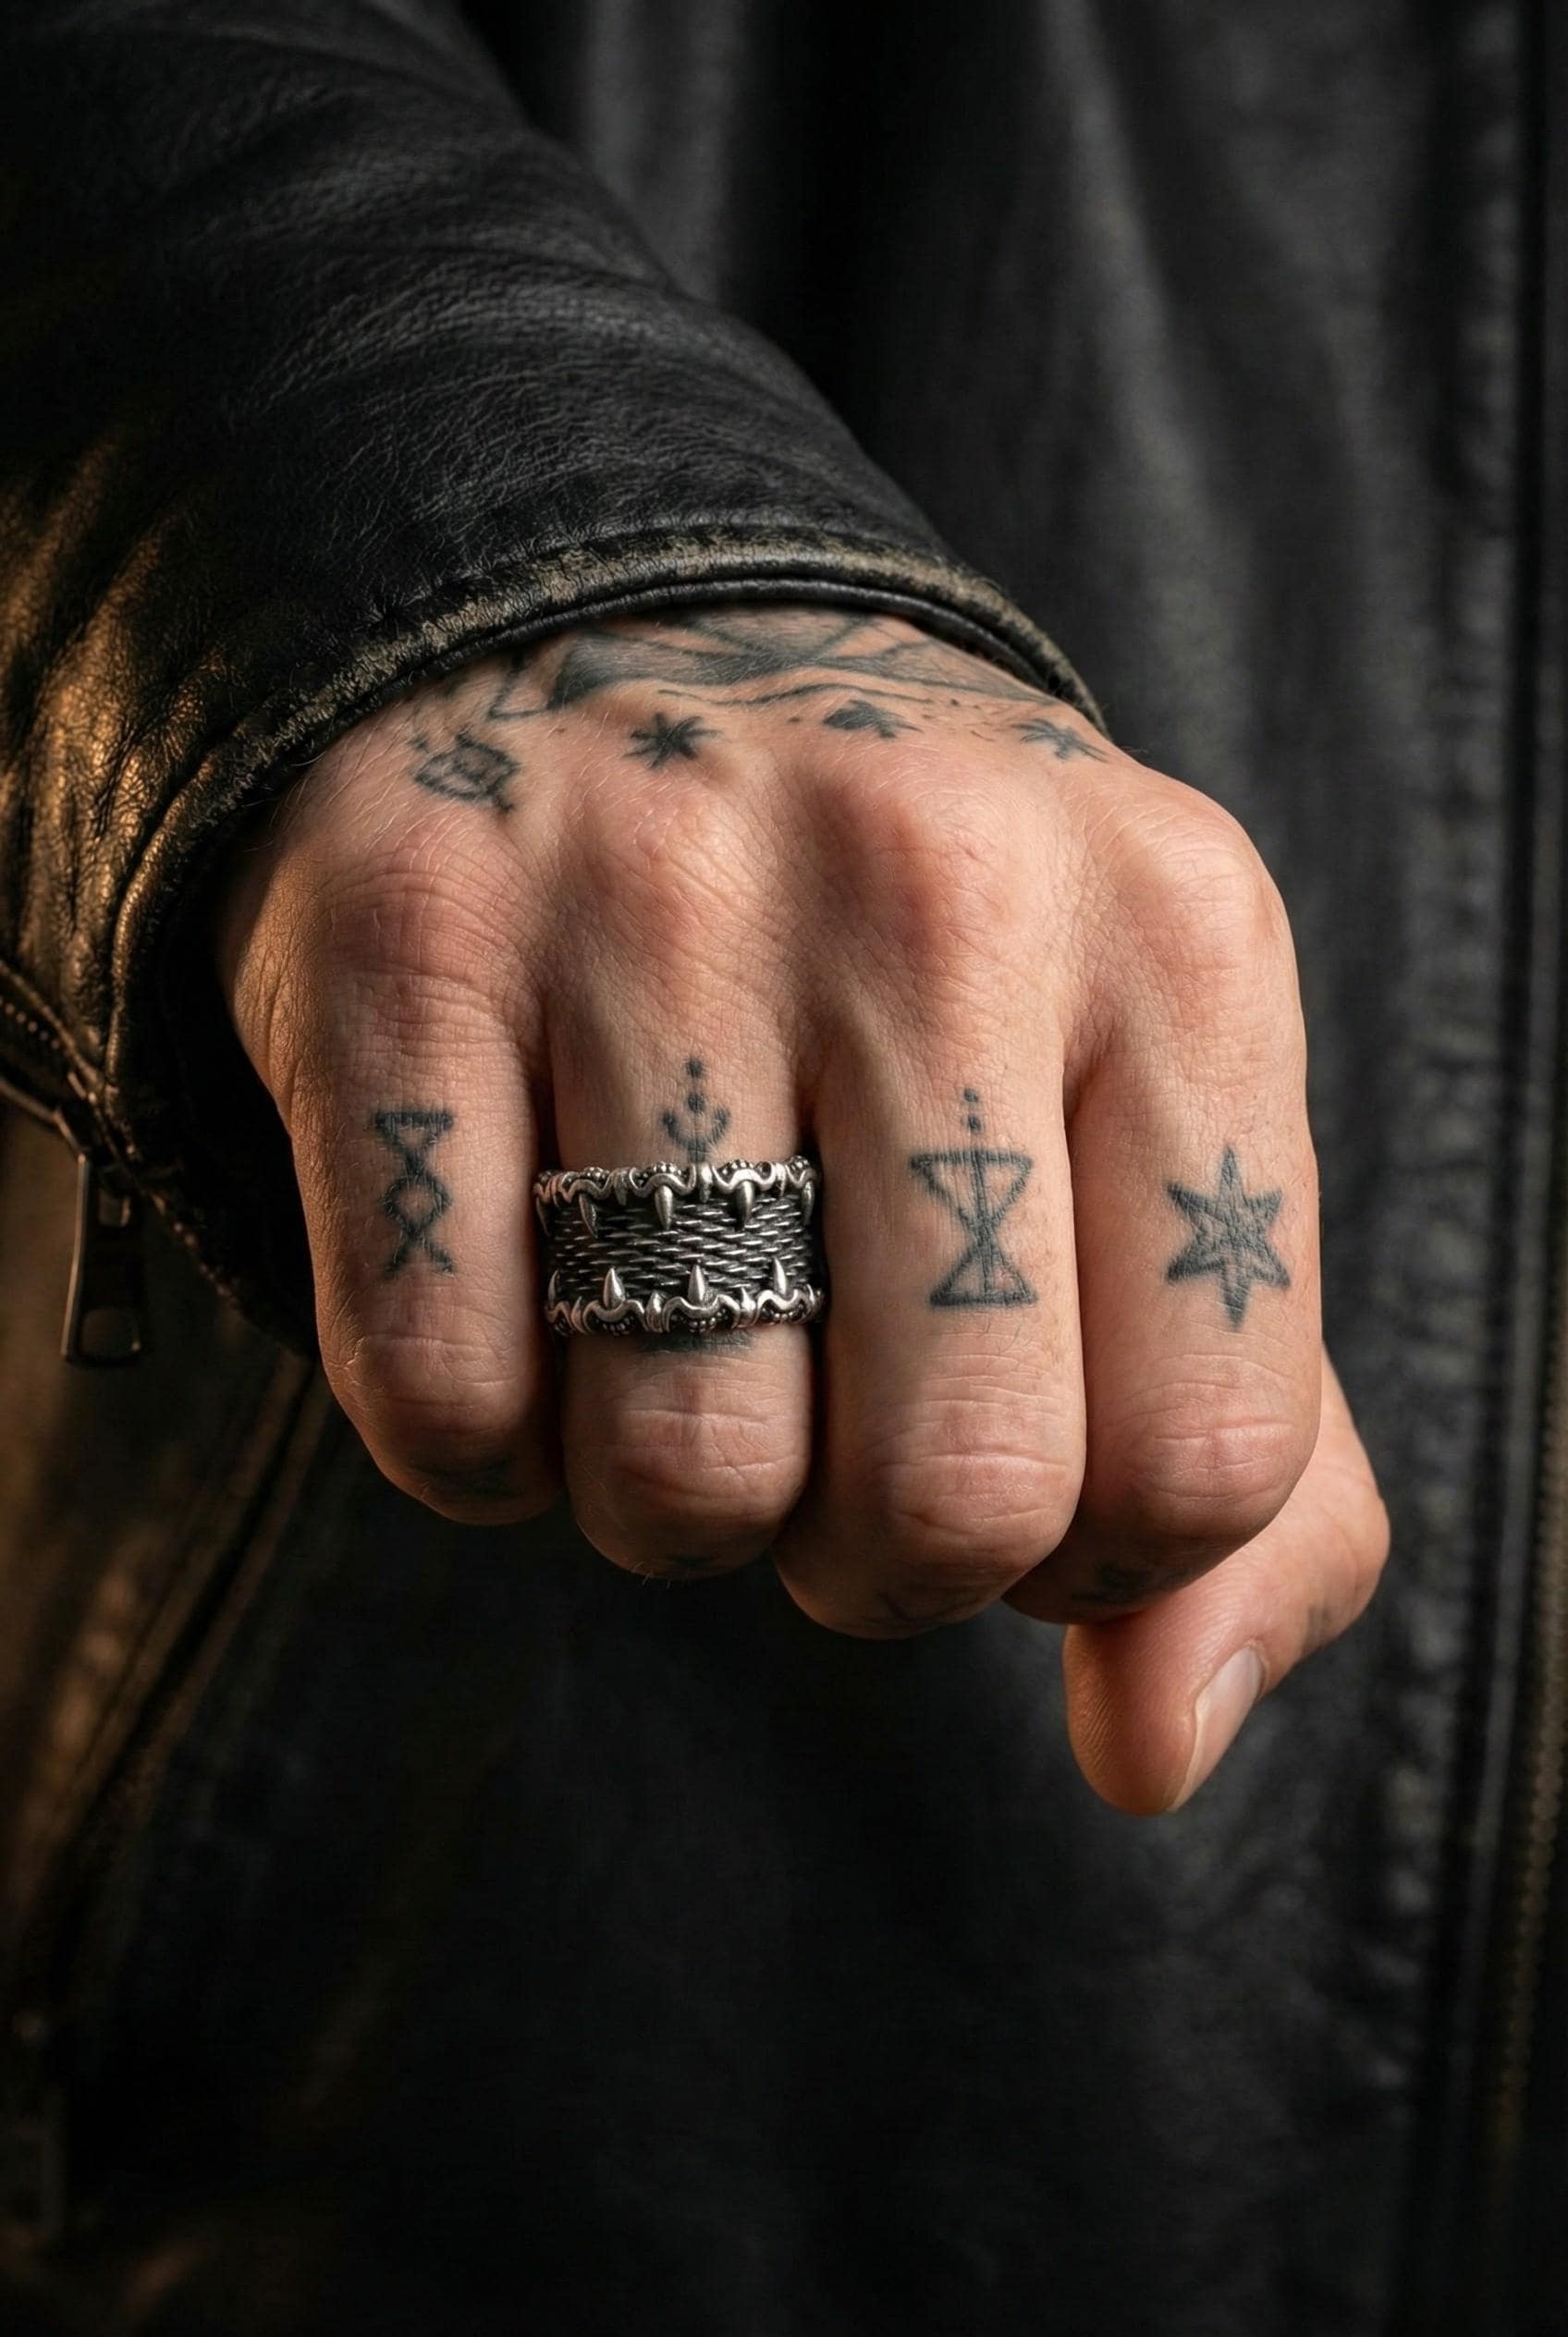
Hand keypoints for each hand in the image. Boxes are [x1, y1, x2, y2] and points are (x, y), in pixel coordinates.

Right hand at [211, 604, 1387, 1812]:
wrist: (614, 661)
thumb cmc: (925, 974)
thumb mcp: (1144, 1150)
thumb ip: (1253, 1477)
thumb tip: (1155, 1750)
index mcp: (1183, 937)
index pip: (1205, 1465)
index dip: (1088, 1547)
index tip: (1005, 1437)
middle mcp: (936, 878)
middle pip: (947, 1504)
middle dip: (872, 1561)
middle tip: (822, 1417)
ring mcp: (654, 891)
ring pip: (679, 1480)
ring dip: (667, 1498)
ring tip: (675, 1334)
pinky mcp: (409, 937)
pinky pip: (442, 1405)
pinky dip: (480, 1439)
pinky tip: (519, 1290)